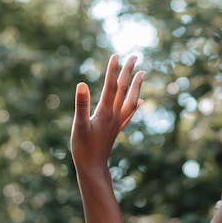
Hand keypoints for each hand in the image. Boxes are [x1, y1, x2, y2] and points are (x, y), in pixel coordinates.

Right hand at [71, 53, 144, 172]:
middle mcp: (114, 115)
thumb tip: (82, 84)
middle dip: (129, 72)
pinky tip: (139, 102)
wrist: (93, 168)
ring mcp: (117, 122)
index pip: (111, 86)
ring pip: (130, 99)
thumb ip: (81, 104)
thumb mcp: (79, 125)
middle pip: (124, 89)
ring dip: (136, 85)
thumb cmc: (83, 148)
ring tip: (143, 73)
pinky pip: (129, 114)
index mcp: (105, 112)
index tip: (116, 55)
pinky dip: (135, 105)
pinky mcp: (116, 130)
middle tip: (135, 56)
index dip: (113, 70)